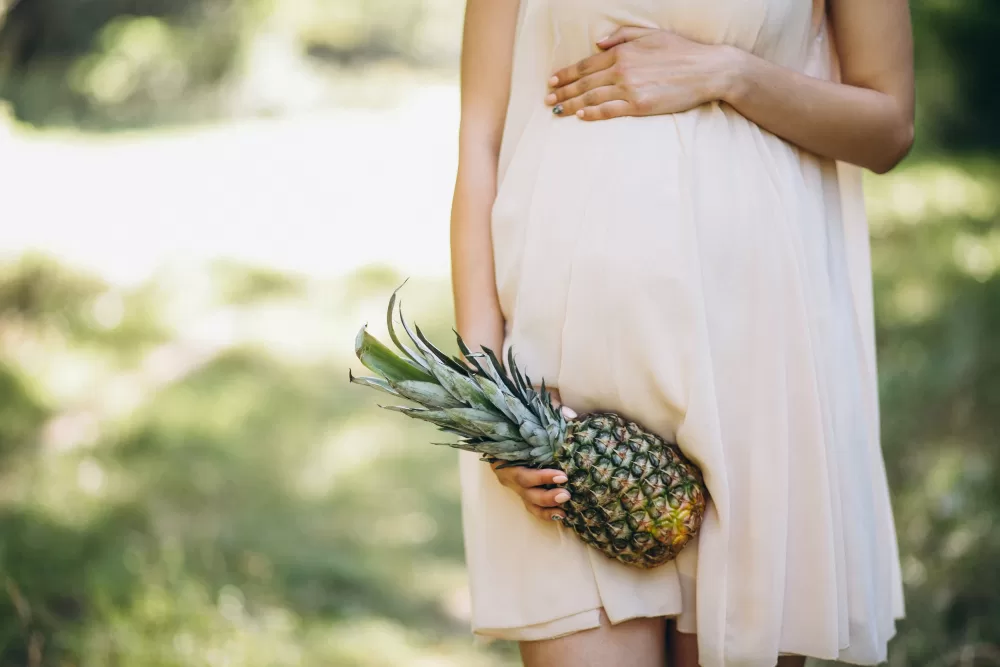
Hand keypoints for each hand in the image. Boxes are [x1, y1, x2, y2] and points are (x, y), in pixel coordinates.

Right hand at [491, 387, 577, 521]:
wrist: (504, 426)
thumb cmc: (521, 420)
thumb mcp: (533, 411)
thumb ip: (551, 410)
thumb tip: (571, 416)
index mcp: (506, 455)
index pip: (522, 471)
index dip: (541, 477)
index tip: (562, 475)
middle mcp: (508, 472)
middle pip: (525, 489)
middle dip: (546, 495)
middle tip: (566, 494)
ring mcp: (515, 484)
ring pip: (528, 502)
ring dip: (546, 507)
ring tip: (565, 510)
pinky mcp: (523, 491)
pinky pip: (532, 507)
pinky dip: (546, 513)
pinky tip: (562, 515)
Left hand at [545, 27, 739, 120]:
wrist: (707, 70)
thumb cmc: (681, 51)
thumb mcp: (650, 35)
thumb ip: (621, 37)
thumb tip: (598, 43)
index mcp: (622, 51)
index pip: (586, 64)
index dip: (567, 74)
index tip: (552, 81)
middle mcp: (622, 69)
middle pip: (584, 83)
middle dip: (562, 91)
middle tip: (547, 100)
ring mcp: (629, 88)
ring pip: (591, 98)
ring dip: (571, 105)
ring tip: (556, 111)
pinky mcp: (639, 106)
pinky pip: (609, 111)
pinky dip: (592, 114)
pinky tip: (579, 117)